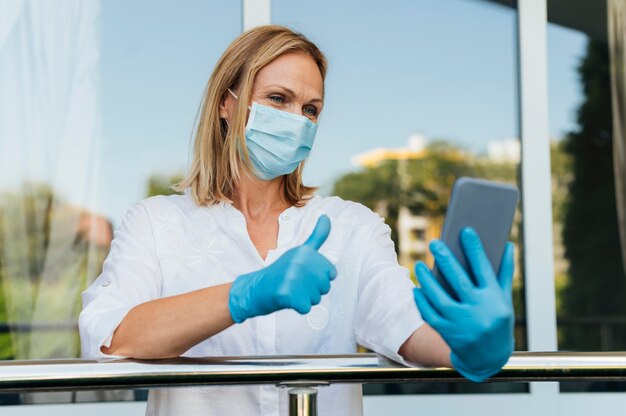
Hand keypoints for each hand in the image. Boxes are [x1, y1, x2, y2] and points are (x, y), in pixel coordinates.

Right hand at [228, 215, 336, 322]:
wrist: (255, 289)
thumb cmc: (280, 272)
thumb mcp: (299, 251)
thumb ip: (316, 237)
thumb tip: (327, 217)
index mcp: (305, 251)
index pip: (331, 273)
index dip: (319, 278)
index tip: (303, 273)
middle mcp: (301, 262)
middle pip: (325, 287)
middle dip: (312, 290)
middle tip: (295, 284)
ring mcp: (293, 277)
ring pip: (316, 299)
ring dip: (304, 299)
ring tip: (290, 290)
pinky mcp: (288, 294)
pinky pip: (306, 308)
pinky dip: (297, 308)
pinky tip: (286, 299)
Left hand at [412, 227, 514, 381]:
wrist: (490, 359)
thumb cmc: (497, 320)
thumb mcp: (504, 298)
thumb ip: (505, 272)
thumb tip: (508, 244)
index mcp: (495, 299)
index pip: (484, 269)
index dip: (475, 249)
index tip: (466, 230)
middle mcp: (480, 311)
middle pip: (459, 280)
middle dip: (446, 259)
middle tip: (434, 242)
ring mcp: (463, 324)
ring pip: (440, 298)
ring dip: (427, 280)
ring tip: (420, 265)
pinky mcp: (448, 333)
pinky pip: (431, 314)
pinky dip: (422, 301)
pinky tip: (417, 288)